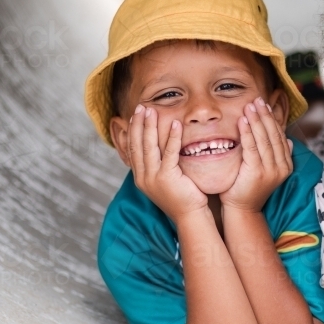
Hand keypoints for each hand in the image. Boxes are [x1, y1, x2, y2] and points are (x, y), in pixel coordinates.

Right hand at [128, 105, 207, 221]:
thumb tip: (159, 149)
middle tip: (141, 106)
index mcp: (141, 178)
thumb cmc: (183, 199)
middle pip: (137, 145)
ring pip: (149, 146)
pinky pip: (169, 152)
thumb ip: (160, 166)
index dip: (133, 131)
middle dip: (138, 124)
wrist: (191, 217)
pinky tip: (175, 124)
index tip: (136, 115)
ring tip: (152, 109)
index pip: (132, 149)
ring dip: (150, 126)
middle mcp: (143, 177)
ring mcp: (153, 178)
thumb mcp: (166, 181)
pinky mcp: (167, 178)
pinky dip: (172, 137)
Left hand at [221, 98, 293, 212]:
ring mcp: (270, 170)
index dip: (272, 119)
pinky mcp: (257, 172)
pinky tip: (243, 121)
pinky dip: (247, 132)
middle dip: (265, 116)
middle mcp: (281, 167)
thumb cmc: (249, 188)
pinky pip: (252, 147)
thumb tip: (289, 142)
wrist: (242, 210)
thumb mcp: (266, 169)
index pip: (280, 137)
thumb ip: (276, 155)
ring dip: (256, 120)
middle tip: (257, 100)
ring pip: (264, 139)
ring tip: (249, 106)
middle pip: (274, 135)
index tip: (264, 105)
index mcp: (286, 165)